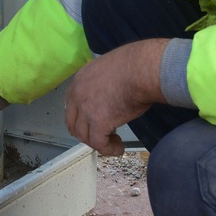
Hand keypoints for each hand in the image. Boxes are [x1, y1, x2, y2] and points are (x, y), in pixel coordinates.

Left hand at [65, 39, 167, 157]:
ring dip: (98, 142)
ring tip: (114, 143)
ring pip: (84, 136)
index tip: (93, 123)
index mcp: (80, 79)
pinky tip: (119, 149)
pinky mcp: (99, 122)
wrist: (143, 69)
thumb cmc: (135, 65)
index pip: (72, 105)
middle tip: (101, 136)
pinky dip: (109, 149)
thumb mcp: (111, 69)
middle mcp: (78, 95)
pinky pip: (99, 144)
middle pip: (73, 123)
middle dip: (85, 133)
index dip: (81, 117)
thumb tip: (111, 92)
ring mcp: (86, 109)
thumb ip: (104, 82)